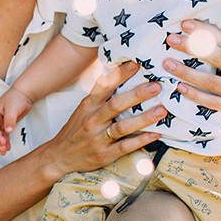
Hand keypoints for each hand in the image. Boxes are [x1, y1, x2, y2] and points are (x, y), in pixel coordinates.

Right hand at [0, 88, 33, 154]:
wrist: (24, 94)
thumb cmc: (16, 97)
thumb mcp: (12, 108)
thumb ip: (10, 120)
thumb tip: (8, 131)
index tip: (2, 142)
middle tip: (3, 149)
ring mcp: (1, 122)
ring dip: (1, 143)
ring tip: (4, 151)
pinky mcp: (7, 124)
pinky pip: (4, 135)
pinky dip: (6, 141)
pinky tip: (8, 147)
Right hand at [42, 60, 167, 178]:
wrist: (59, 156)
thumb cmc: (75, 129)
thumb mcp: (83, 109)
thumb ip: (100, 95)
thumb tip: (119, 74)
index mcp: (88, 105)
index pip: (104, 85)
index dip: (120, 74)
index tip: (136, 63)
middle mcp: (92, 120)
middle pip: (116, 105)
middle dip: (137, 95)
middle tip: (156, 86)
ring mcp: (98, 138)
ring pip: (123, 127)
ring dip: (144, 118)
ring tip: (161, 110)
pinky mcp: (104, 154)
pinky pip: (126, 146)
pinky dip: (142, 140)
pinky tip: (156, 133)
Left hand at [164, 19, 220, 117]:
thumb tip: (209, 24)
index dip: (205, 31)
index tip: (185, 24)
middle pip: (217, 58)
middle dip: (192, 47)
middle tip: (171, 39)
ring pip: (211, 81)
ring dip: (187, 72)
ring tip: (167, 63)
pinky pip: (212, 102)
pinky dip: (195, 94)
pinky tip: (179, 87)